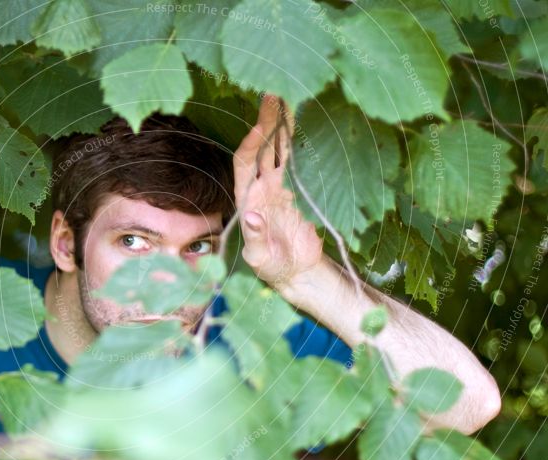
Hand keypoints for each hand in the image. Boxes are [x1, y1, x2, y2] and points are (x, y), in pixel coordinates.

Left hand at [233, 95, 322, 292]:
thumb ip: (255, 239)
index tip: (260, 125)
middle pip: (263, 147)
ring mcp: (283, 186)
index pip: (245, 163)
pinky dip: (302, 141)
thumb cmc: (272, 268)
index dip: (250, 143)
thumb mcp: (260, 259)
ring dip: (284, 124)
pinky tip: (307, 121)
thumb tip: (251, 217)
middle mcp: (263, 187)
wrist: (297, 273)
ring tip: (290, 96)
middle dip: (267, 120)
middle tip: (274, 92)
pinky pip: (300, 160)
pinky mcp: (301, 189)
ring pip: (281, 149)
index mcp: (249, 198)